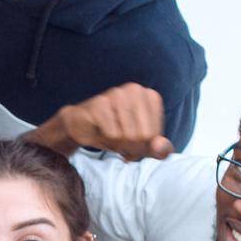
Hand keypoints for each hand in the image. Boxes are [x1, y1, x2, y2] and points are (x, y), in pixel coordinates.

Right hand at [41, 83, 172, 159]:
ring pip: (128, 136)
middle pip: (142, 136)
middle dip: (130, 147)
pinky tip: (100, 132)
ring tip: (109, 135)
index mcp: (150, 97)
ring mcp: (116, 94)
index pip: (154, 136)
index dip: (142, 146)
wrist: (80, 125)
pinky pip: (111, 133)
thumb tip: (159, 148)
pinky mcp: (100, 103)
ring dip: (117, 144)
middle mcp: (135, 90)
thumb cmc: (115, 133)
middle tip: (119, 141)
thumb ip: (160, 149)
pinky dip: (105, 140)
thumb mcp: (143, 145)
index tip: (132, 140)